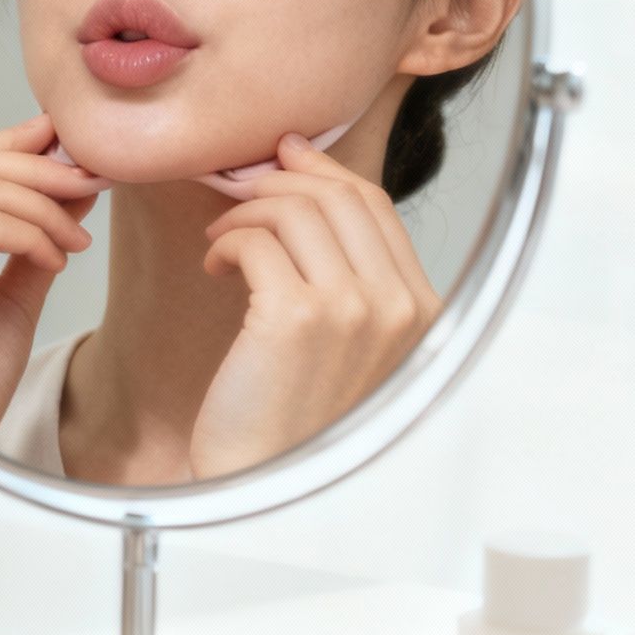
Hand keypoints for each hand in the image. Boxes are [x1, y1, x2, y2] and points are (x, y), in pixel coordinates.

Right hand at [0, 114, 111, 440]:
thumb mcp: (5, 299)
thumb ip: (28, 241)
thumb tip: (69, 186)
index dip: (14, 145)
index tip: (69, 146)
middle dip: (40, 166)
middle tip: (94, 178)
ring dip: (46, 203)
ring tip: (79, 236)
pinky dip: (34, 233)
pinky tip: (57, 259)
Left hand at [190, 132, 440, 478]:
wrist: (260, 479)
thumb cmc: (292, 411)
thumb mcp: (343, 336)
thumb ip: (346, 270)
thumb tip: (303, 173)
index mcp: (419, 310)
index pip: (376, 206)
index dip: (322, 170)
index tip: (284, 154)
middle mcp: (396, 307)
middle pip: (337, 197)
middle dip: (278, 182)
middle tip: (238, 194)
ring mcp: (351, 310)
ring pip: (293, 209)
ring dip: (244, 214)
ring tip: (221, 242)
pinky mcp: (295, 318)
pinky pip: (254, 241)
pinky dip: (226, 242)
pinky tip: (214, 267)